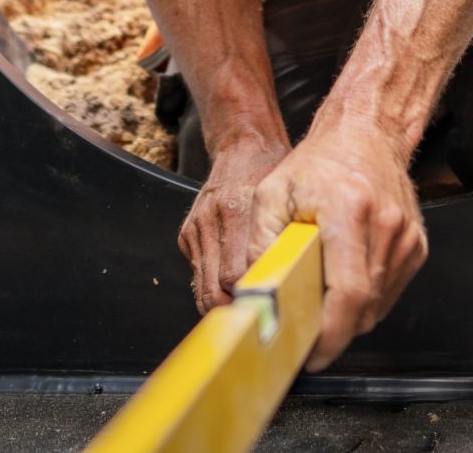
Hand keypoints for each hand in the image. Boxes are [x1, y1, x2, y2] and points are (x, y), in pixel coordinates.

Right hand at [179, 138, 288, 312]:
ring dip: (221, 303)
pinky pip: (199, 272)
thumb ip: (278, 246)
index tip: (266, 318)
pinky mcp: (187, 234)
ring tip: (247, 314)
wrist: (243, 146)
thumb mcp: (285, 204)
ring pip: (202, 288)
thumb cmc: (271, 172)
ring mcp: (195, 228)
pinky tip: (233, 286)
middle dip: (232, 313)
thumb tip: (283, 290)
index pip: (235, 277)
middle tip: (256, 325)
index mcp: (236, 210)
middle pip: (213, 290)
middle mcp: (210, 221)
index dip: (250, 302)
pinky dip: (214, 284)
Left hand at [249, 122, 426, 369]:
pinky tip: (344, 279)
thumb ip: (259, 244)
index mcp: (348, 211)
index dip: (330, 334)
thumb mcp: (271, 194)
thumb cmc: (318, 163)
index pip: (348, 292)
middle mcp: (386, 226)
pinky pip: (389, 293)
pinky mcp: (416, 246)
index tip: (311, 353)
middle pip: (363, 307)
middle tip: (305, 331)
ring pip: (377, 306)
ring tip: (321, 297)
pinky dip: (365, 299)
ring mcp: (406, 238)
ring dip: (348, 315)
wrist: (366, 133)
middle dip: (333, 331)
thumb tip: (253, 292)